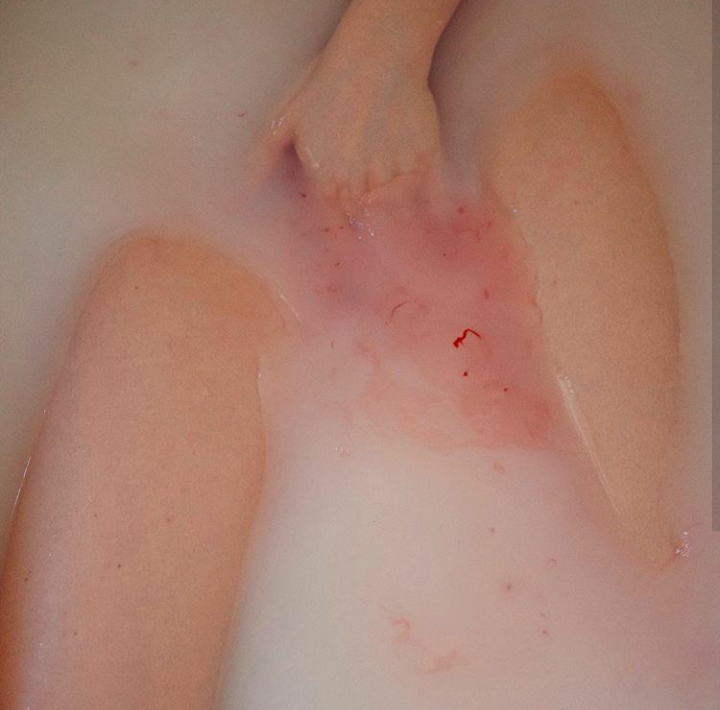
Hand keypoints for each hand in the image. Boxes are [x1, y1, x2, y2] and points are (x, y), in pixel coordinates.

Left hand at [257, 51, 440, 213]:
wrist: (376, 56)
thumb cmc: (327, 84)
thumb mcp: (284, 120)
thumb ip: (263, 160)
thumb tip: (243, 193)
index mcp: (328, 183)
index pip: (335, 220)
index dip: (341, 221)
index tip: (347, 219)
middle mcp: (360, 188)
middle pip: (365, 221)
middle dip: (367, 222)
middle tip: (371, 216)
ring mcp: (394, 178)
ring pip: (395, 214)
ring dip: (395, 215)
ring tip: (396, 208)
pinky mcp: (424, 164)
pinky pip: (428, 197)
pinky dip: (428, 203)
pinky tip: (427, 198)